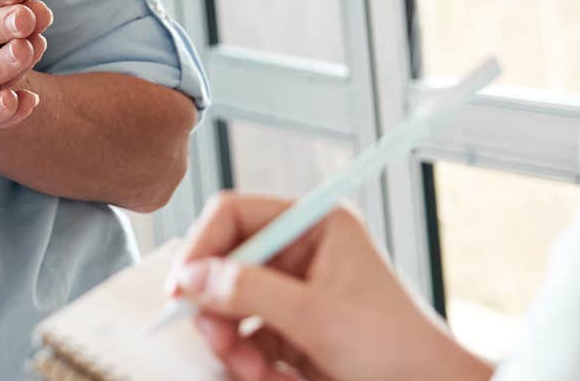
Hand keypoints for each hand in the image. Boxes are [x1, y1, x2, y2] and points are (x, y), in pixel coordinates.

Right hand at [166, 192, 491, 380]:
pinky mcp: (294, 329)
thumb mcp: (318, 318)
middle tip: (219, 343)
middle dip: (219, 310)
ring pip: (230, 306)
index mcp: (315, 224)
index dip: (201, 248)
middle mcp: (301, 251)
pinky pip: (247, 337)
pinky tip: (271, 378)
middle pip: (225, 264)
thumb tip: (193, 277)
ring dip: (234, 343)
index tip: (181, 289)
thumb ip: (250, 291)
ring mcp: (296, 292)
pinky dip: (249, 361)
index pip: (234, 215)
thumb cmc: (397, 349)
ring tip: (256, 372)